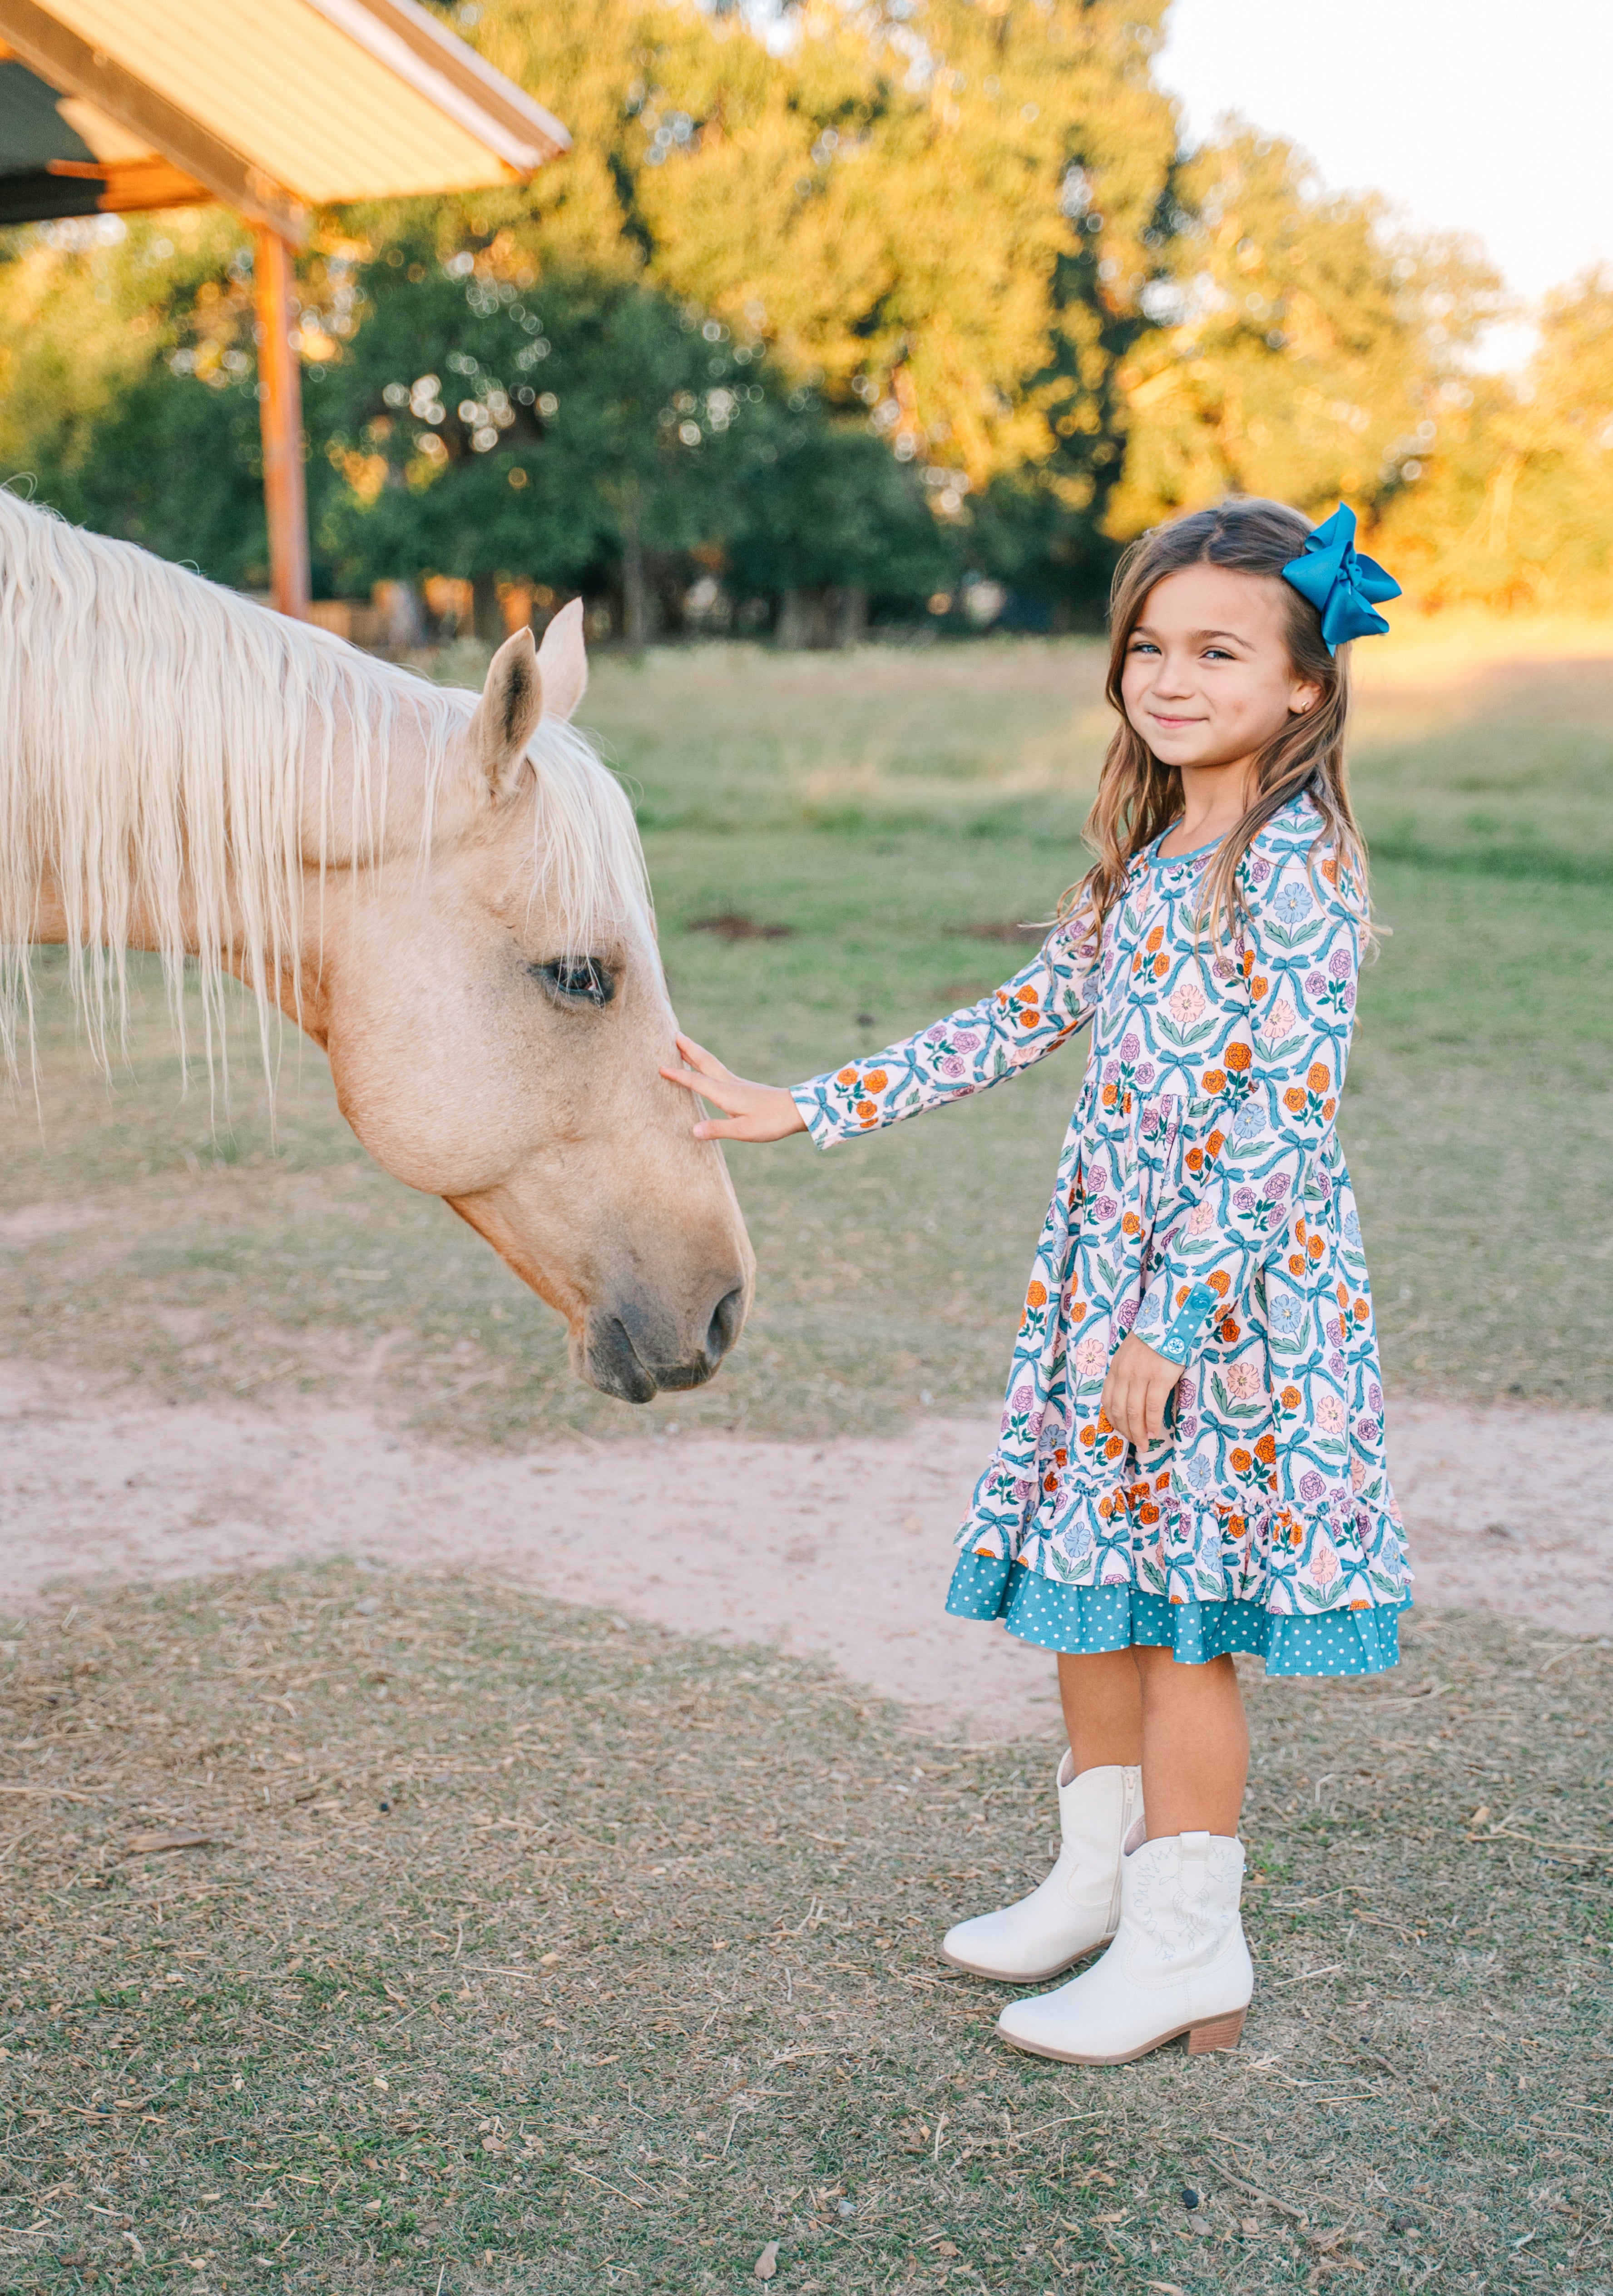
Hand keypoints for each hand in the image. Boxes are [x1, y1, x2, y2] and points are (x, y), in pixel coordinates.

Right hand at [659, 1033, 807, 1142]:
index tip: (659, 1066)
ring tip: (683, 1045)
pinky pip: (718, 1071)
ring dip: (696, 1054)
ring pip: (711, 1064)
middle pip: (704, 1061)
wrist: (798, 1110)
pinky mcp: (744, 1088)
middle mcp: (729, 1084)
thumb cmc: (771, 1122)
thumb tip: (693, 1130)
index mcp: (725, 1093)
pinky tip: (707, 1070)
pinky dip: (706, 1064)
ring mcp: (737, 1084)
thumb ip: (718, 1129)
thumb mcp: (744, 1131)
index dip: (677, 1074)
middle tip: (672, 1034)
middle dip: (687, 1049)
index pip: (696, 1081)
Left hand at [1100, 1330, 1183, 1450]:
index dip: (1113, 1420)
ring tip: (1144, 1444)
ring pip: (1134, 1412)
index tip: (1122, 1432)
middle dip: (1126, 1431)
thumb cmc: (1155, 1339)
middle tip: (1135, 1444)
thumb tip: (1130, 1399)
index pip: (1108, 1400)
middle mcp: (1124, 1372)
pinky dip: (1152, 1423)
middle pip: (1119, 1410)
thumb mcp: (1132, 1354)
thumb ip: (1127, 1373)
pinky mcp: (1159, 1377)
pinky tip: (1155, 1432)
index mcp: (1116, 1367)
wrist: (1173, 1321)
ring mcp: (1141, 1375)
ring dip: (1139, 1432)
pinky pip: (1153, 1406)